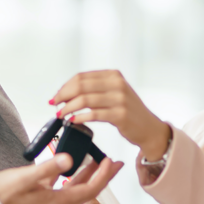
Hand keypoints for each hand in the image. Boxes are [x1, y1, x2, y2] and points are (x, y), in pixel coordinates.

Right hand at [0, 153, 123, 203]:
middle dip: (103, 175)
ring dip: (90, 175)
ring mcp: (52, 203)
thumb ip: (48, 168)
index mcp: (58, 202)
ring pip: (78, 188)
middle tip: (116, 162)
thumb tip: (69, 159)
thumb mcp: (26, 178)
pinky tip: (75, 166)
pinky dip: (75, 176)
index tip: (111, 161)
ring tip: (101, 161)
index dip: (102, 176)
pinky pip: (67, 187)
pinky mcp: (45, 199)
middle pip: (89, 190)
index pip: (90, 190)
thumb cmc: (5, 194)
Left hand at [51, 70, 170, 160]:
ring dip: (68, 108)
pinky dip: (79, 117)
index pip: (82, 77)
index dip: (65, 87)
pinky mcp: (120, 115)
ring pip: (85, 100)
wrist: (149, 128)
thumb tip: (66, 93)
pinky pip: (93, 114)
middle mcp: (117, 84)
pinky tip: (73, 121)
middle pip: (81, 86)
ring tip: (61, 114)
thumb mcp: (114, 93)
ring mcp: (120, 99)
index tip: (56, 96)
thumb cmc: (128, 112)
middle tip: (54, 105)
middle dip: (63, 96)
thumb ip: (95, 89)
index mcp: (114, 75)